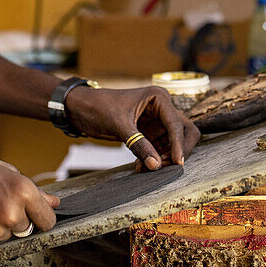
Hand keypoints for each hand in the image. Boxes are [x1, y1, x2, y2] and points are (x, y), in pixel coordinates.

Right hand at [0, 148, 58, 252]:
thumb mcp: (6, 172)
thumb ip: (33, 192)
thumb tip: (53, 203)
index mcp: (22, 192)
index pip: (48, 221)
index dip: (41, 217)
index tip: (34, 216)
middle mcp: (10, 214)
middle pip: (25, 229)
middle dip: (15, 219)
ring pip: (5, 237)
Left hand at [65, 86, 200, 169]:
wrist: (81, 108)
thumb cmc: (98, 107)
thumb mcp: (119, 126)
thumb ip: (139, 145)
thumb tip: (156, 165)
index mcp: (158, 98)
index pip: (176, 124)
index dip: (178, 144)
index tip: (177, 163)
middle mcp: (162, 108)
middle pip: (185, 131)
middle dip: (179, 149)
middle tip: (166, 165)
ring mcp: (156, 121)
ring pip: (173, 143)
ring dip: (165, 157)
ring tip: (146, 168)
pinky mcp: (149, 132)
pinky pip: (160, 148)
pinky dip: (154, 158)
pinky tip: (141, 166)